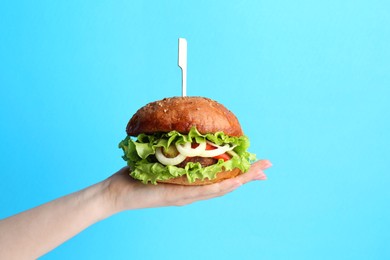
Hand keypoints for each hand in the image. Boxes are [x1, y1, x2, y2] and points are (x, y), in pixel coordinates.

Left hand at [104, 160, 271, 211]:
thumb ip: (174, 151)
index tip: (254, 165)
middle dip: (248, 175)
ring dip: (241, 180)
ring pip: (219, 188)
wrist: (117, 192)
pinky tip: (235, 181)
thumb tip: (184, 134)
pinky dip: (221, 186)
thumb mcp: (159, 159)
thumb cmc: (137, 174)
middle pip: (226, 183)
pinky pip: (202, 191)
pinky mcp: (176, 196)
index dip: (239, 171)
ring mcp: (186, 195)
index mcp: (190, 183)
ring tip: (258, 173)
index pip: (220, 177)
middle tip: (267, 168)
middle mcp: (192, 191)